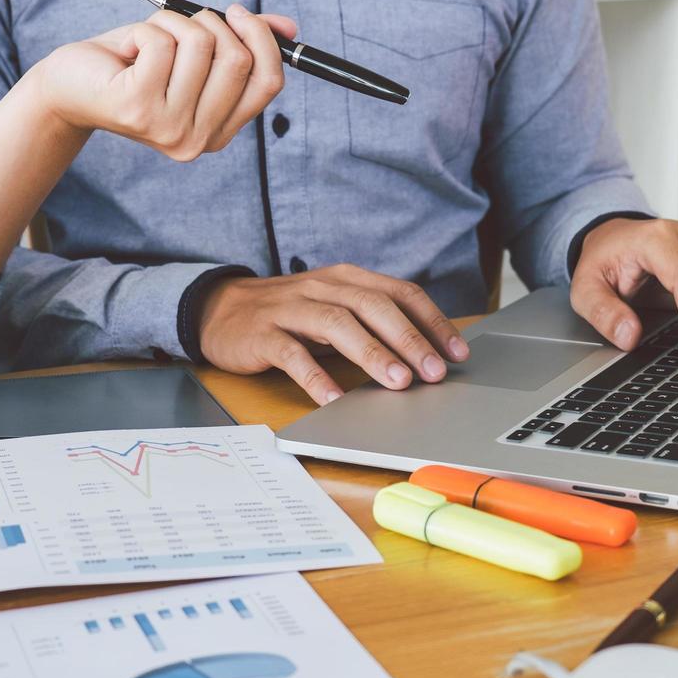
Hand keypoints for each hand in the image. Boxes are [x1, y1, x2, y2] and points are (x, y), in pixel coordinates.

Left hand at [35, 4, 295, 160]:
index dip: (261, 39)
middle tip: (182, 21)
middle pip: (238, 60)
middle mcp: (198, 140)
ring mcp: (170, 130)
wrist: (70, 87)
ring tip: (148, 40)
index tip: (236, 13)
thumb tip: (288, 28)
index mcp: (219, 132)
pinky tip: (128, 52)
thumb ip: (239, 42)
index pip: (268, 83)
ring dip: (172, 22)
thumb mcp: (190, 52)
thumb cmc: (133, 66)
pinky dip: (145, 30)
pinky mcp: (139, 110)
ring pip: (201, 45)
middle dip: (212, 22)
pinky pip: (162, 42)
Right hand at [198, 266, 470, 404]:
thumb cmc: (289, 315)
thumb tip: (425, 354)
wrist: (219, 310)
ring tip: (398, 382)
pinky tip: (335, 399)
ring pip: (338, 325)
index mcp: (346, 279)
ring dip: (372, 354)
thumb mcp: (334, 309)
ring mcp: (291, 309)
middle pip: (374, 306)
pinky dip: (316, 377)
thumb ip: (372, 323)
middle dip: (409, 339)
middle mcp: (322, 287)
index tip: (457, 352)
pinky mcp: (263, 334)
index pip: (399, 293)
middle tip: (434, 371)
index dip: (432, 321)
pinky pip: (292, 355)